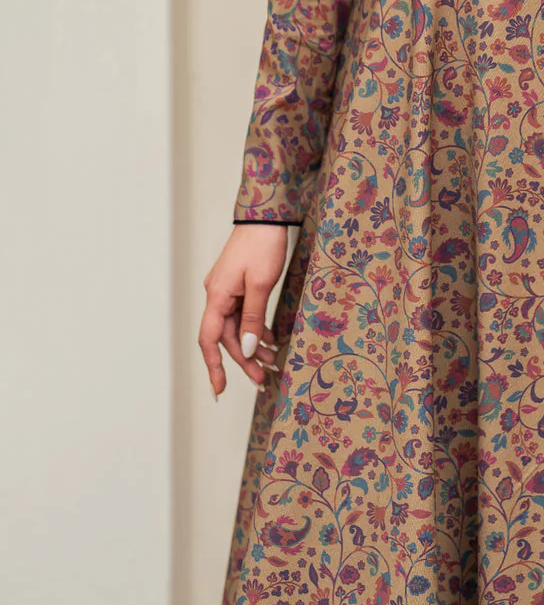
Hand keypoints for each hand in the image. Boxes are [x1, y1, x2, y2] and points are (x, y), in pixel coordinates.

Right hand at [199, 223, 288, 396]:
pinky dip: (255, 327)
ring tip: (272, 361)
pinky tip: (269, 338)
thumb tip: (246, 349)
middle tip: (263, 378)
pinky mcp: (238, 284)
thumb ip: (253, 318)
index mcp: (217, 296)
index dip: (214, 366)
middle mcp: (217, 295)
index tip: (220, 389)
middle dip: (244, 360)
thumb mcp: (261, 284)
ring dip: (252, 345)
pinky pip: (243, 313)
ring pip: (237, 326)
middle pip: (227, 336)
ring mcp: (227, 289)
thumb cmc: (262, 245)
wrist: (266, 215)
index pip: (209, 340)